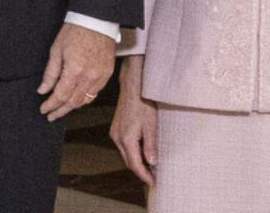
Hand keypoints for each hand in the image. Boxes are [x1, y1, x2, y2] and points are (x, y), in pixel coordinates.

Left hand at [37, 23, 114, 120]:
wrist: (97, 21)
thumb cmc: (74, 32)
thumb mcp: (56, 50)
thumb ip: (50, 73)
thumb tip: (42, 90)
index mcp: (74, 70)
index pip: (61, 95)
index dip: (51, 105)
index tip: (43, 110)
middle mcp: (89, 77)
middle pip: (73, 102)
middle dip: (61, 110)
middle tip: (51, 116)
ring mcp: (101, 76)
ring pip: (85, 100)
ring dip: (72, 106)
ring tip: (62, 110)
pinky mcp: (108, 74)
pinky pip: (95, 92)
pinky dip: (85, 98)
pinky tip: (77, 99)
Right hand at [108, 56, 157, 186]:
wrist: (133, 85)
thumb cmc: (144, 102)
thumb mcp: (151, 125)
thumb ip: (151, 145)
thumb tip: (152, 163)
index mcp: (126, 138)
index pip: (135, 164)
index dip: (144, 175)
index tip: (153, 183)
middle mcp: (117, 137)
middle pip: (128, 161)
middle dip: (140, 171)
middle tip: (154, 178)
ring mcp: (115, 132)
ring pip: (126, 154)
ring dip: (137, 162)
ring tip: (151, 167)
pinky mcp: (117, 127)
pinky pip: (124, 145)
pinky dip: (133, 152)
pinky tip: (143, 152)